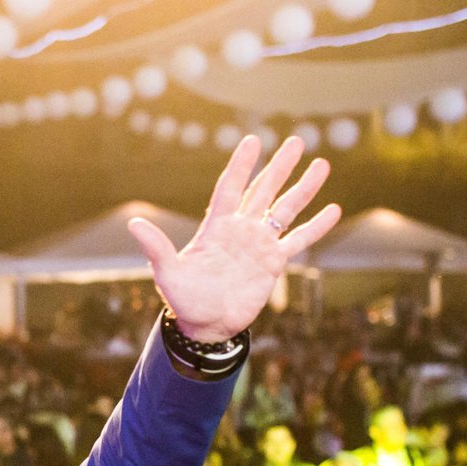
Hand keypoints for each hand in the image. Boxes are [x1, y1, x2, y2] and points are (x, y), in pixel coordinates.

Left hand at [129, 136, 339, 342]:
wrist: (206, 325)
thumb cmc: (183, 299)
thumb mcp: (167, 273)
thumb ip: (156, 248)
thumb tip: (133, 224)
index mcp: (216, 226)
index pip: (231, 187)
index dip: (242, 165)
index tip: (253, 140)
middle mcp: (240, 229)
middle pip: (263, 190)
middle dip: (279, 166)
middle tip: (297, 141)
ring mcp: (259, 244)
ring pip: (286, 210)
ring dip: (303, 188)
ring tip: (322, 164)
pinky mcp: (274, 263)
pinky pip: (298, 240)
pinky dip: (316, 227)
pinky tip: (333, 210)